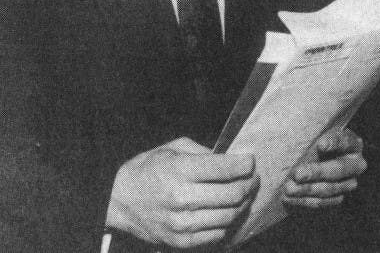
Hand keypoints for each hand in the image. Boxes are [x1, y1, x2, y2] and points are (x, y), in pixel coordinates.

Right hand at [106, 137, 258, 248]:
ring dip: (243, 203)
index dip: (246, 164)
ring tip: (243, 194)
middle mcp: (182, 198)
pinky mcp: (181, 240)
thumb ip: (205, 152)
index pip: (227, 168)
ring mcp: (182, 223)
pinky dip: (227, 222)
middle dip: (250, 183)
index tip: (250, 161)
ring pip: (230, 215)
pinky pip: (217, 233)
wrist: (118, 200)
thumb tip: (233, 158)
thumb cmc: (148, 170)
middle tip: (252, 178)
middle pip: (234, 194)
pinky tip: (226, 211)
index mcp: (180, 171)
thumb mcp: (173, 148)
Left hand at [282, 127, 366, 208]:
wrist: (313, 164)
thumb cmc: (314, 144)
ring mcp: (349, 184)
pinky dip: (305, 201)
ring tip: (288, 188)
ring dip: (307, 189)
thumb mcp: (317, 136)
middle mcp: (356, 164)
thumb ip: (314, 136)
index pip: (346, 142)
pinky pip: (323, 202)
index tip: (320, 145)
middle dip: (317, 172)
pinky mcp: (338, 198)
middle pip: (339, 169)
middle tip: (297, 174)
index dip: (334, 143)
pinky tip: (289, 198)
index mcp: (353, 144)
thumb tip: (302, 138)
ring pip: (330, 188)